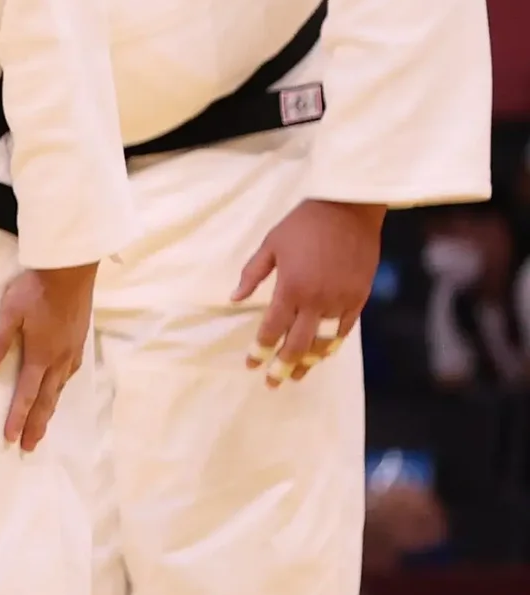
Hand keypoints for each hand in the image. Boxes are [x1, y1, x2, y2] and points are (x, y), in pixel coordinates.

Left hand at [0, 261, 96, 449]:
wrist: (70, 271)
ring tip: (43, 426)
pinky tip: (58, 389)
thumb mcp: (10, 312)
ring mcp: (72, 352)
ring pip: (60, 389)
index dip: (18, 417)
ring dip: (50, 410)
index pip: (26, 394)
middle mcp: (59, 360)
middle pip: (47, 400)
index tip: (12, 438)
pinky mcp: (79, 343)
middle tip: (30, 447)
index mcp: (40, 355)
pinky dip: (60, 389)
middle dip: (37, 425)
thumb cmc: (36, 289)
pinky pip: (69, 374)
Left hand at [235, 198, 385, 385]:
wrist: (349, 210)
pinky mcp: (359, 297)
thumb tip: (234, 298)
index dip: (260, 350)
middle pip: (298, 344)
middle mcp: (317, 300)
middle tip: (272, 384)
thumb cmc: (304, 224)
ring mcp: (341, 300)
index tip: (251, 365)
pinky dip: (333, 345)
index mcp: (291, 288)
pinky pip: (345, 329)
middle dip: (283, 366)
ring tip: (297, 377)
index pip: (273, 329)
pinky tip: (323, 355)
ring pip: (325, 341)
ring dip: (309, 362)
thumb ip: (252, 274)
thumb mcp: (270, 245)